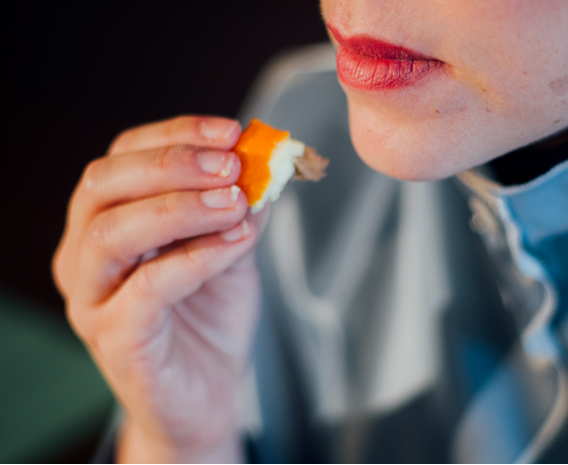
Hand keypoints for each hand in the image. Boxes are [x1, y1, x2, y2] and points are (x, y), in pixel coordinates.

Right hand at [53, 116, 266, 461]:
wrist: (207, 393)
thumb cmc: (210, 318)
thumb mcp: (233, 250)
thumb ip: (240, 208)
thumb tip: (265, 163)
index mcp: (109, 220)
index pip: (123, 157)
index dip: (176, 135)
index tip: (232, 132)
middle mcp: (86, 254)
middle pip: (103, 184)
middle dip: (172, 164)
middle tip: (231, 164)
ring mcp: (92, 298)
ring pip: (112, 233)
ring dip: (180, 206)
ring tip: (234, 201)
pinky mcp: (115, 337)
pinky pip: (145, 289)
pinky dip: (195, 257)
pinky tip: (236, 243)